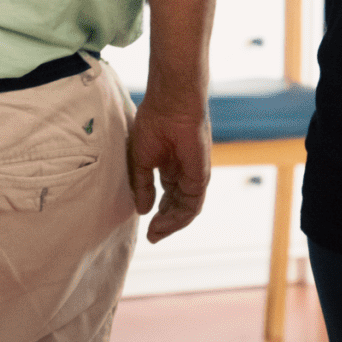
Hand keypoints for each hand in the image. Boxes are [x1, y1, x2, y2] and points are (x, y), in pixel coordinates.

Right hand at [127, 98, 210, 242]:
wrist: (171, 105)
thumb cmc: (155, 123)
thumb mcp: (141, 160)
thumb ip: (143, 185)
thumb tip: (143, 210)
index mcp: (172, 166)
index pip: (168, 196)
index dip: (158, 212)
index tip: (146, 225)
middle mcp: (185, 174)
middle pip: (177, 206)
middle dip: (165, 222)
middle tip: (151, 236)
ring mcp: (194, 176)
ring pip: (186, 209)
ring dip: (171, 224)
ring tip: (155, 233)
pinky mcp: (200, 177)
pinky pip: (192, 205)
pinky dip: (178, 218)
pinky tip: (163, 223)